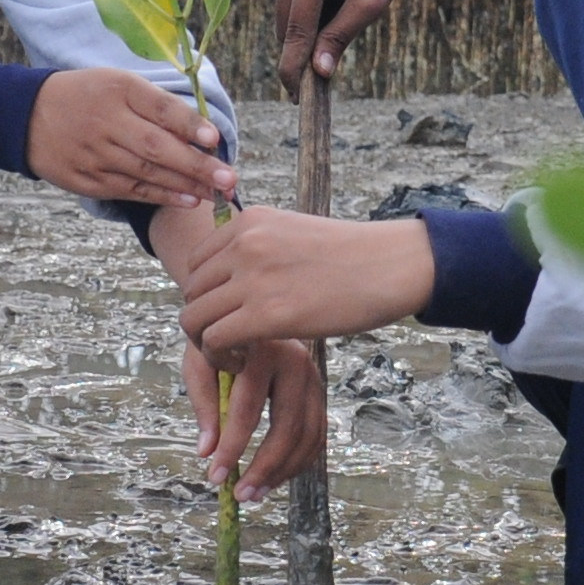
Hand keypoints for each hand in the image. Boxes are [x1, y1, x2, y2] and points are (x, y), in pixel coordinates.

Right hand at [29, 65, 232, 206]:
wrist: (27, 116)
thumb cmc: (88, 96)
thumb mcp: (118, 83)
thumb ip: (157, 104)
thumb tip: (203, 132)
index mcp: (117, 90)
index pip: (158, 107)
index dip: (188, 124)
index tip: (214, 138)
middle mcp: (106, 122)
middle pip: (156, 148)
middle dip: (196, 165)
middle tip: (229, 178)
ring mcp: (95, 155)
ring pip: (147, 174)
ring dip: (186, 185)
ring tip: (217, 193)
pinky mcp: (87, 180)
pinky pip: (131, 191)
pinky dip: (162, 196)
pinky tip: (188, 200)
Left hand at [173, 208, 435, 356]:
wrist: (392, 265)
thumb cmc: (355, 256)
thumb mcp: (297, 234)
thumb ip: (262, 248)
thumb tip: (238, 277)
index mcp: (250, 221)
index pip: (196, 262)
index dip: (206, 295)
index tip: (228, 314)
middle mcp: (243, 244)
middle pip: (191, 291)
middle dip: (204, 321)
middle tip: (230, 341)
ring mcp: (252, 278)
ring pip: (194, 318)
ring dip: (207, 343)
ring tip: (235, 355)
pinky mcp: (266, 314)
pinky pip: (215, 341)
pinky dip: (220, 359)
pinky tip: (245, 363)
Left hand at [185, 330, 324, 495]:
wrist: (246, 312)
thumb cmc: (219, 339)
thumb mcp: (201, 361)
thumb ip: (204, 403)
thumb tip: (206, 451)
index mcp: (263, 351)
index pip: (248, 409)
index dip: (231, 446)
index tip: (214, 475)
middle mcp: (297, 363)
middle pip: (287, 426)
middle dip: (264, 466)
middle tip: (241, 494)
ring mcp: (314, 378)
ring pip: (307, 435)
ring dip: (283, 471)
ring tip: (256, 493)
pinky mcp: (320, 392)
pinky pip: (316, 435)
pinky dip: (299, 461)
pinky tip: (276, 477)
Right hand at [270, 0, 410, 87]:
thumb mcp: (370, 5)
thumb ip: (341, 36)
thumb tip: (318, 72)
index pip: (298, 29)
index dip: (296, 66)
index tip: (297, 97)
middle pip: (286, 25)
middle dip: (305, 46)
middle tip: (330, 60)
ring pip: (284, 14)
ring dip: (306, 26)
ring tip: (339, 10)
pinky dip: (304, 9)